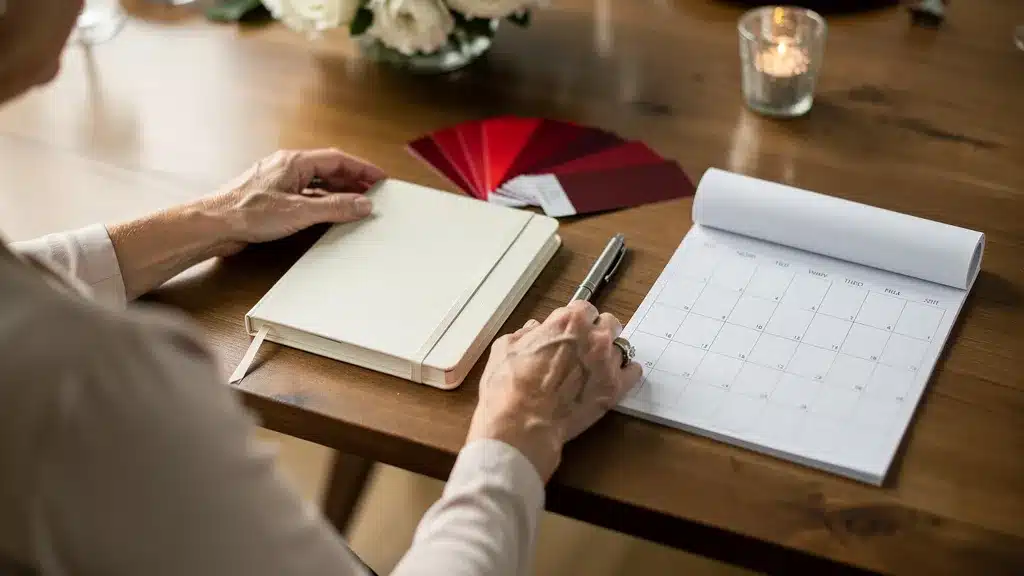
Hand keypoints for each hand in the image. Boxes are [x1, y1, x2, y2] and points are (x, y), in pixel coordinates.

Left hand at [107, 149, 386, 299]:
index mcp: (294, 162)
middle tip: (373, 193)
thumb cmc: (247, 212)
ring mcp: (278, 183)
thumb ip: (335, 207)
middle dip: (352, 181)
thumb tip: (363, 204)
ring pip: (315, 184)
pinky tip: (328, 214)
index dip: (362, 168)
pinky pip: (304, 196)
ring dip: (337, 193)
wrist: (212, 225)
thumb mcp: (299, 211)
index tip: (380, 178)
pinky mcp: (271, 199)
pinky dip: (321, 203)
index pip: (337, 160)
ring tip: (356, 205)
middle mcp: (287, 167)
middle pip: (327, 170)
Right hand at [467, 300, 642, 480]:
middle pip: (609, 323)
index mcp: (568, 321)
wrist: (521, 423)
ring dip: (608, 354)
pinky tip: (611, 378)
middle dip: (598, 331)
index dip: (575, 320)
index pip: (584, 308)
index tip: (570, 330)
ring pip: (620, 348)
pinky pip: (633, 372)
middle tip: (584, 347)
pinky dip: (624, 373)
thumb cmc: (509, 385)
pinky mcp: (614, 389)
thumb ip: (525, 334)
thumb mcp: (505, 348)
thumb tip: (534, 330)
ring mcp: (607, 363)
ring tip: (593, 368)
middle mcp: (594, 337)